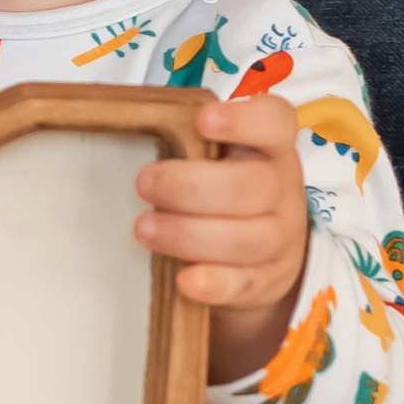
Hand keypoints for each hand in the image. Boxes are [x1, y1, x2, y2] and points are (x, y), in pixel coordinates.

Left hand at [133, 92, 310, 385]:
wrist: (267, 249)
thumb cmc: (226, 184)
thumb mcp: (221, 154)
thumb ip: (187, 138)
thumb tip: (121, 119)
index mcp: (272, 146)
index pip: (275, 122)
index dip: (242, 120)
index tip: (202, 120)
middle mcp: (283, 190)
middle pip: (251, 186)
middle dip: (190, 186)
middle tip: (143, 183)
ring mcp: (280, 239)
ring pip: (245, 239)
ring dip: (188, 234)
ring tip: (143, 229)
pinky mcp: (265, 280)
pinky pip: (244, 283)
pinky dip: (214, 283)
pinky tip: (184, 280)